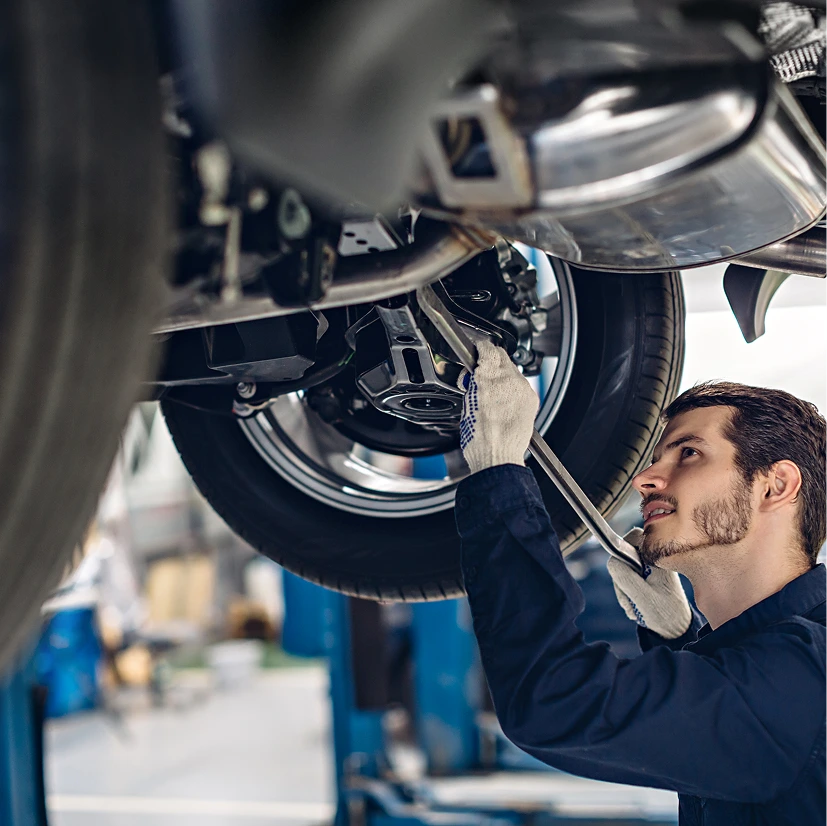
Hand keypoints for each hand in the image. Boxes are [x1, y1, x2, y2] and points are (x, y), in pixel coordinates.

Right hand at [458, 339, 538, 473]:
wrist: (498, 457)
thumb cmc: (479, 439)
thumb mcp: (466, 404)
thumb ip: (473, 384)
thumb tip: (474, 376)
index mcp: (488, 378)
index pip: (487, 348)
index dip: (480, 348)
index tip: (476, 351)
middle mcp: (509, 380)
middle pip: (502, 356)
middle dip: (490, 361)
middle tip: (480, 374)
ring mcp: (523, 389)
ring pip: (512, 370)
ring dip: (501, 375)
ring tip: (491, 393)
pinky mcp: (531, 399)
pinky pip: (521, 385)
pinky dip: (512, 388)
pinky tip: (503, 401)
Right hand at [607, 528, 692, 638]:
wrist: (675, 630)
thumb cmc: (665, 614)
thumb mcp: (641, 596)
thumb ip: (624, 575)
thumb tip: (612, 560)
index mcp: (658, 558)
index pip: (633, 537)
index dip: (622, 551)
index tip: (623, 572)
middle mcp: (655, 560)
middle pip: (624, 555)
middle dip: (622, 578)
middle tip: (630, 597)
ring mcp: (651, 568)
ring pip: (623, 569)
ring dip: (623, 589)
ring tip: (635, 605)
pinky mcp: (647, 577)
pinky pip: (628, 579)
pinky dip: (627, 592)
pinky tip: (637, 605)